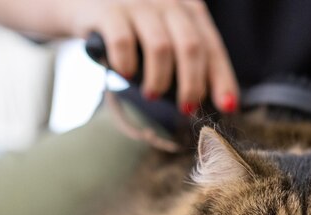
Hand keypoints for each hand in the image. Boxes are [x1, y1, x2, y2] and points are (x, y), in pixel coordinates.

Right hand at [71, 0, 238, 113]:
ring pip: (161, 47)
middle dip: (193, 84)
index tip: (228, 107)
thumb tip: (213, 100)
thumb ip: (187, 58)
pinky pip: (123, 42)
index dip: (222, 79)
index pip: (213, 47)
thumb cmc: (132, 27)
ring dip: (159, 80)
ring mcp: (137, 3)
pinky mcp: (107, 9)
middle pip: (192, 47)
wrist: (82, 1)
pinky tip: (126, 74)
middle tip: (186, 108)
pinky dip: (127, 65)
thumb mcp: (165, 33)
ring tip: (153, 95)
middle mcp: (168, 1)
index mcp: (189, 8)